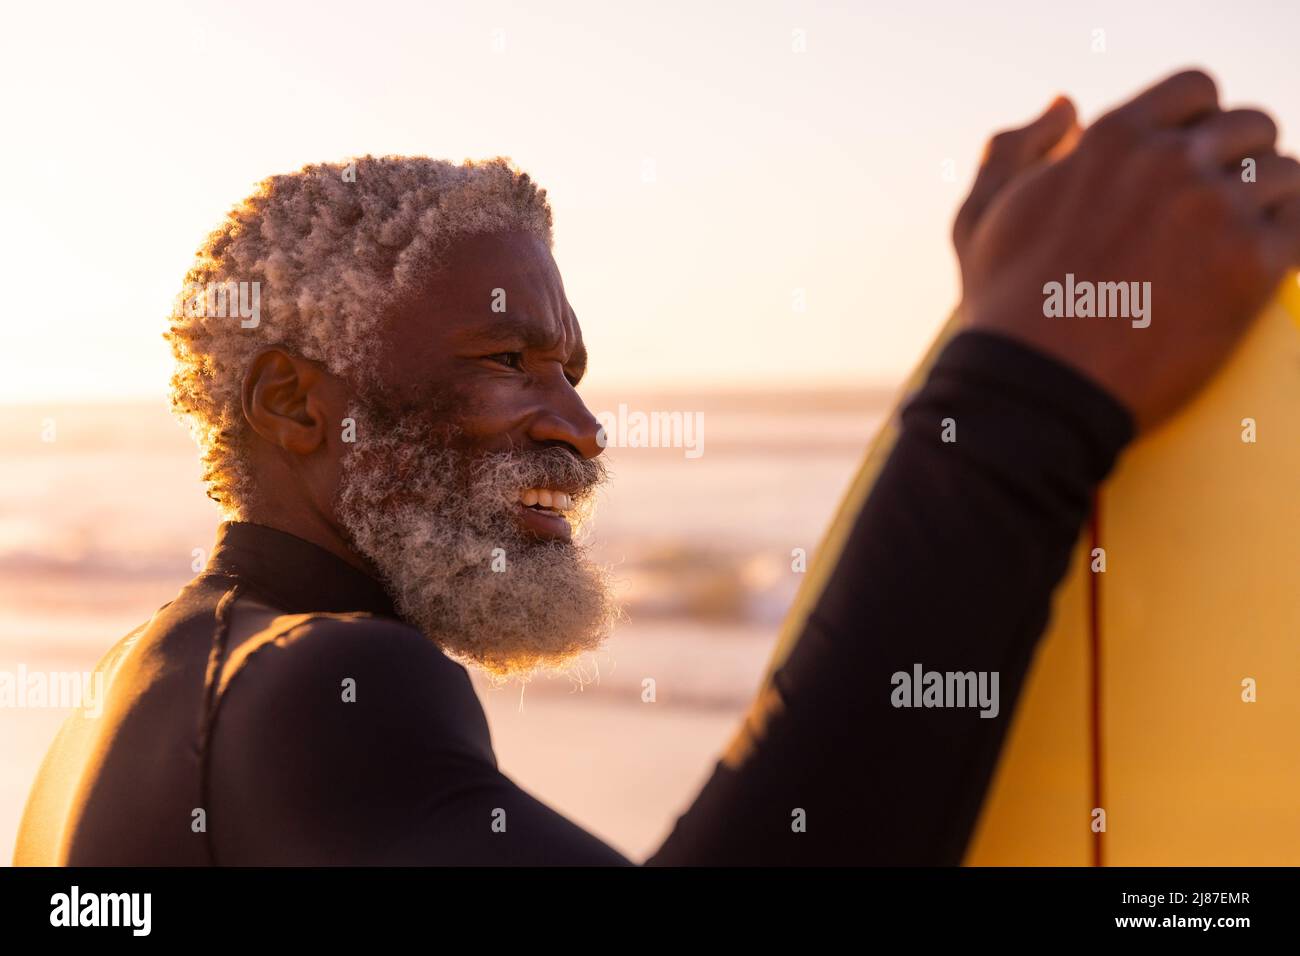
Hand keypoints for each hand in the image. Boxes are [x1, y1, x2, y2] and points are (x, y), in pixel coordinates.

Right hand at [953, 68, 1299, 431]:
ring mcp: (1216, 209)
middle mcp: (1171, 161)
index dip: (1200, 123)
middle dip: (1238, 164)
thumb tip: (1064, 106)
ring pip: (1284, 176)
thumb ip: (1014, 150)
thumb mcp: (980, 219)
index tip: (1191, 161)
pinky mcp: (1251, 264)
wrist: (1036, 389)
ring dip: (1266, 206)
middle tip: (1215, 213)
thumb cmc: (1002, 311)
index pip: (1195, 91)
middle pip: (1251, 128)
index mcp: (1111, 139)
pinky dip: (1287, 244)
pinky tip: (1257, 270)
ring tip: (1235, 247)